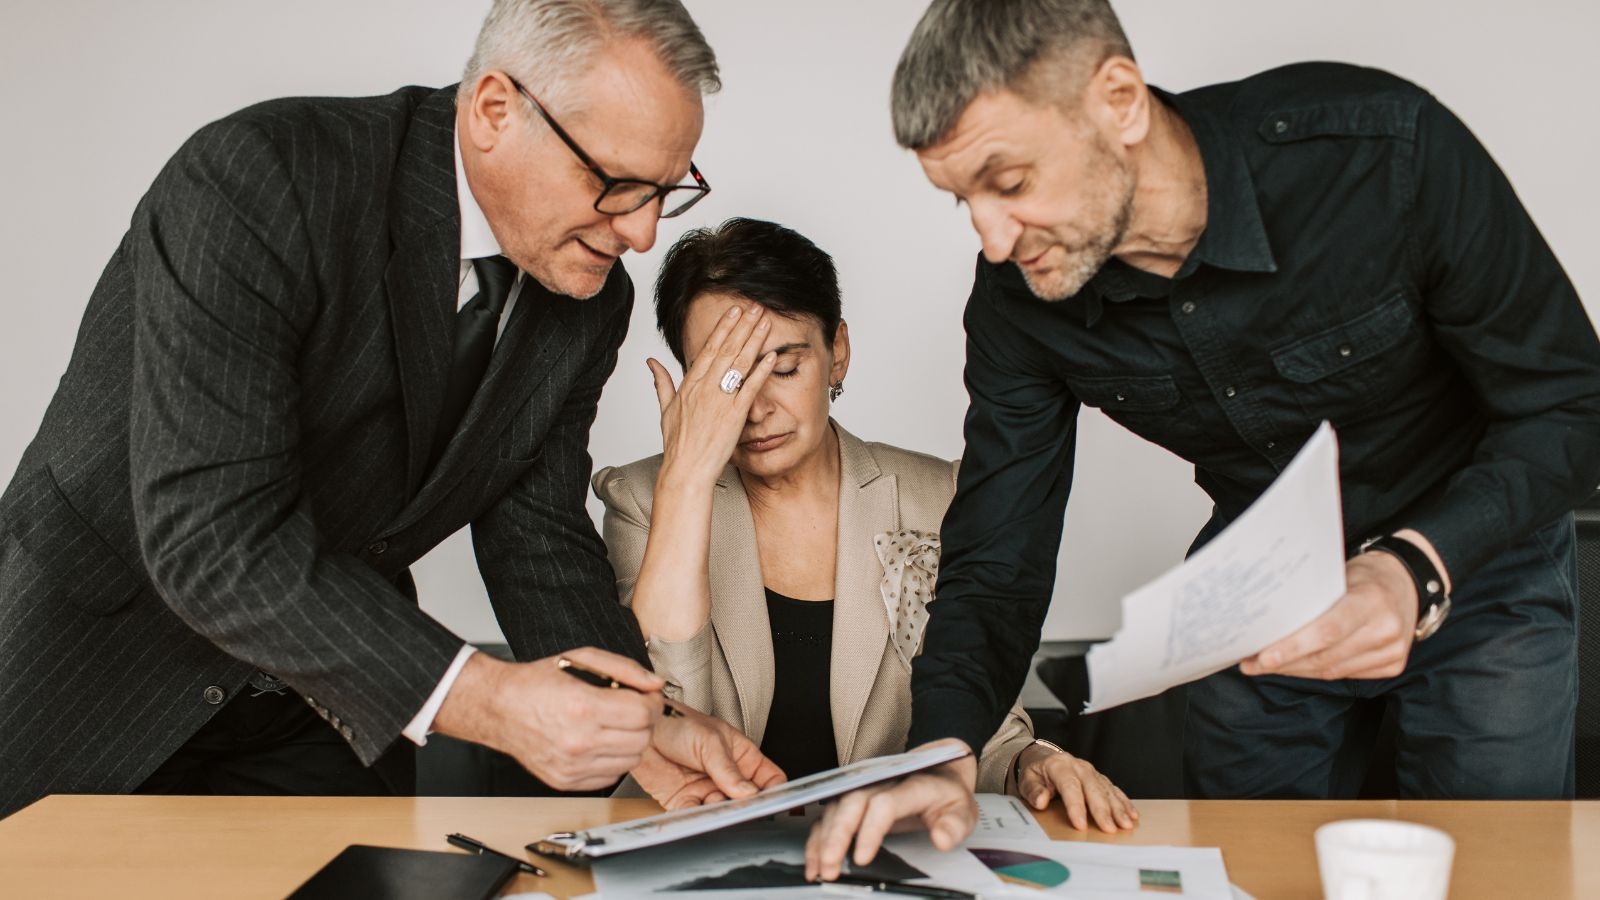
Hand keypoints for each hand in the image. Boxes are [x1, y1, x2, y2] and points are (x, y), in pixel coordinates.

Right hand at [431, 647, 664, 790]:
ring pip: (632, 761)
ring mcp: (572, 766)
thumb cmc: (536, 682)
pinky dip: (613, 759)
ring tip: (615, 725)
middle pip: (642, 739)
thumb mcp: (581, 659)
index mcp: (583, 707)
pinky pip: (611, 776)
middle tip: (633, 709)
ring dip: (631, 741)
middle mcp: (578, 741)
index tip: (646, 697)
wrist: (498, 708)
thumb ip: (624, 668)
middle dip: (645, 721)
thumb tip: (655, 683)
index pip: (644, 714)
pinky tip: (601, 742)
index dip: (652, 702)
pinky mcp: (567, 781)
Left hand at [632, 704, 786, 808]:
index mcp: (740, 755)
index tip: (772, 802)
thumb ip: (728, 770)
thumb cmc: (677, 722)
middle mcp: (726, 776)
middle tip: (743, 810)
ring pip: (722, 811)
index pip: (769, 777)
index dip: (774, 791)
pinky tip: (697, 814)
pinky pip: (695, 815)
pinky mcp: (684, 800)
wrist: (642, 729)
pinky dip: (697, 819)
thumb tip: (748, 793)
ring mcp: (706, 789)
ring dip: (720, 814)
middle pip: (746, 800)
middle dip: (746, 808)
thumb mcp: (710, 741)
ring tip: (716, 809)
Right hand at [649, 302, 777, 485]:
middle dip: (742, 326)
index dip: (723, 328)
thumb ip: (661, 382)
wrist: (686, 471)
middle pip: (726, 349)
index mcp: (689, 385)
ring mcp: (719, 401)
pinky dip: (761, 371)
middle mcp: (704, 388)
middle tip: (755, 307)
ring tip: (765, 321)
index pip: (708, 348)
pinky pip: (750, 389)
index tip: (734, 312)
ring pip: (738, 363)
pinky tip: (771, 356)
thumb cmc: (677, 445)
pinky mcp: (733, 415)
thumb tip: (651, 362)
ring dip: (753, 340)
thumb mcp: (665, 409)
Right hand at [804, 740, 976, 881]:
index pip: (884, 804)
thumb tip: (942, 840)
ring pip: (835, 809)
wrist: (938, 771)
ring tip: (819, 869)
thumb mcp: (963, 810)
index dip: (870, 831)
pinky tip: (814, 861)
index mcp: (910, 784)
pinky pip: (829, 816)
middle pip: (852, 803)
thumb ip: (954, 826)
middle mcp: (881, 782)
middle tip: (830, 866)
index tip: (862, 858)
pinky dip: (818, 839)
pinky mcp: (852, 799)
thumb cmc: (946, 793)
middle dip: (837, 836)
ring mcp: (864, 789)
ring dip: (823, 839)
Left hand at [1014, 744, 1136, 831]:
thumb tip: (1041, 800)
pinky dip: (1124, 803)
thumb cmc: (1036, 773)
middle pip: (1093, 789)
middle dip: (1102, 811)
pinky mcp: (1100, 779)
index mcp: (1059, 766)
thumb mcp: (1027, 779)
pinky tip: (1132, 814)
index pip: (1069, 786)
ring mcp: (1092, 772)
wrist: (1044, 758)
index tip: (1080, 824)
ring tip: (1126, 824)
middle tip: (1110, 829)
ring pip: (1107, 790)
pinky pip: (1114, 790)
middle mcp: (1079, 767)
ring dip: (1118, 808)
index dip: (1075, 806)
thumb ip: (1033, 790)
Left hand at [1242, 549, 1418, 679]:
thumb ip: (1312, 599)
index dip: (1292, 647)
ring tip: (1266, 666)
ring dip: (1295, 670)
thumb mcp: (1340, 575)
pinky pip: (1345, 675)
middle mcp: (1386, 629)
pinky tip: (1295, 666)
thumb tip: (1267, 621)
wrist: (1408, 582)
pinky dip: (1317, 672)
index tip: (1262, 657)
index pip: (1326, 631)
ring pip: (1332, 671)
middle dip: (1284, 663)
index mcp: (1371, 600)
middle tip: (1252, 664)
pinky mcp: (1393, 665)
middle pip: (1326, 656)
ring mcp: (1392, 651)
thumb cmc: (1365, 575)